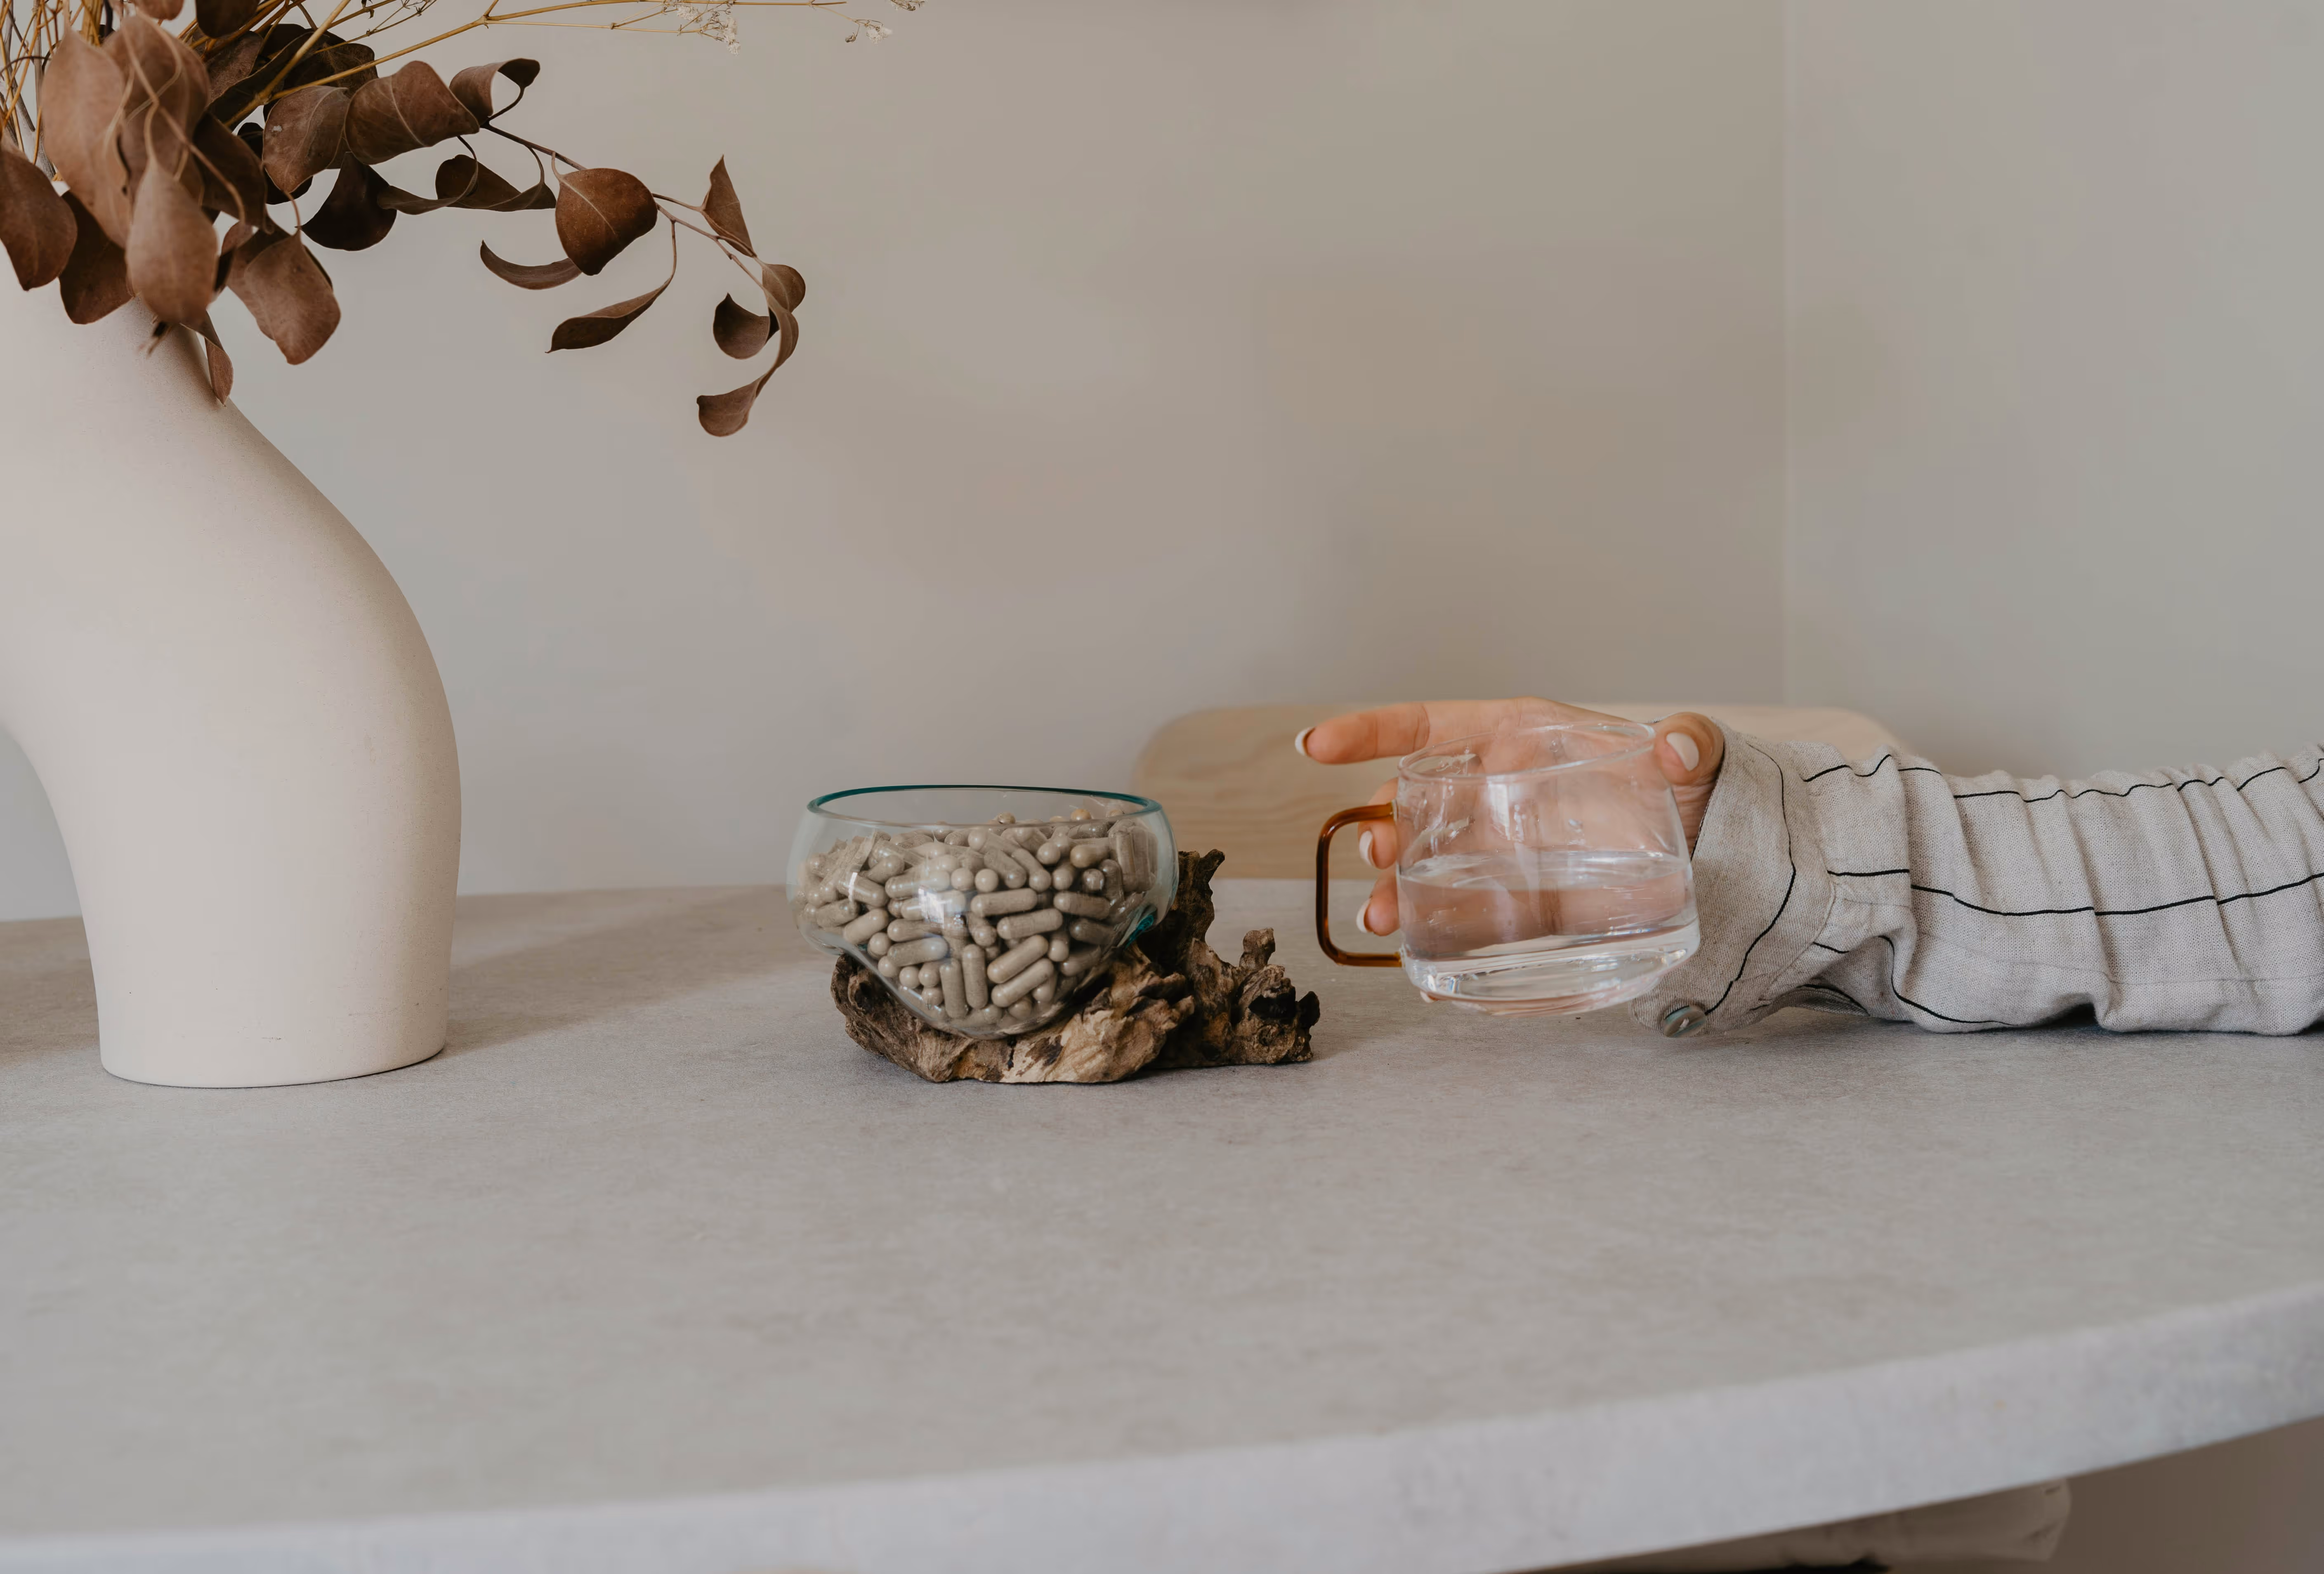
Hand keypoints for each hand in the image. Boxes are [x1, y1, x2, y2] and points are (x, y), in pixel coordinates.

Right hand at [1298, 699, 1725, 936]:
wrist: (1707, 847)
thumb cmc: (1687, 784)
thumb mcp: (1694, 754)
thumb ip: (1692, 742)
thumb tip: (1681, 744)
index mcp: (1518, 737)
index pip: (1427, 725)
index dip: (1369, 732)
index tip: (1316, 748)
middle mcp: (1496, 792)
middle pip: (1417, 803)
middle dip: (1382, 828)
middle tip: (1376, 854)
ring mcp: (1502, 850)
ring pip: (1430, 865)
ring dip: (1396, 890)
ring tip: (1381, 919)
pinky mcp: (1522, 901)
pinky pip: (1468, 918)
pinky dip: (1440, 939)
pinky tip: (1423, 967)